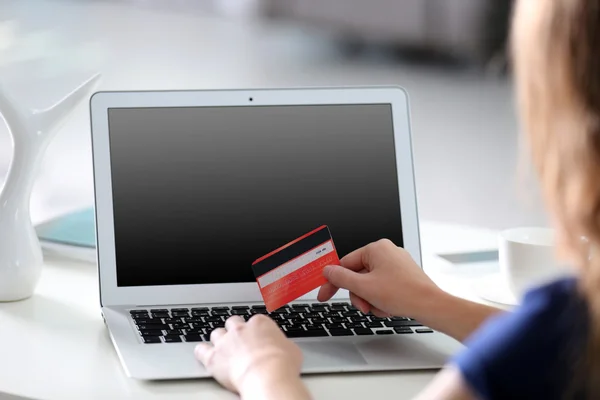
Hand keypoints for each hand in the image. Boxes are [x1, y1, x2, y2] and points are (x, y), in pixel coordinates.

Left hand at [194, 315, 303, 395]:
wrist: (267, 376)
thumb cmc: (282, 364)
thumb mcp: (291, 349)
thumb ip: (282, 344)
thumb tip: (284, 348)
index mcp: (260, 323)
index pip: (255, 321)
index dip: (256, 331)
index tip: (258, 337)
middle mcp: (240, 329)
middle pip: (233, 323)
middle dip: (235, 330)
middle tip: (239, 339)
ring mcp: (225, 342)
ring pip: (216, 333)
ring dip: (219, 339)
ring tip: (222, 348)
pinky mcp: (214, 357)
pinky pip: (201, 350)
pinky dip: (202, 351)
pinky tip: (203, 353)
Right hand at [318, 239, 441, 318]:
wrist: (431, 306)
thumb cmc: (403, 294)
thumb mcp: (364, 287)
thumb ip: (341, 278)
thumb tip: (328, 271)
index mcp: (376, 248)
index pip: (345, 263)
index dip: (333, 282)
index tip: (324, 294)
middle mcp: (387, 252)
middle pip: (358, 275)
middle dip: (359, 295)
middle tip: (363, 307)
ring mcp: (396, 264)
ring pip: (370, 284)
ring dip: (370, 299)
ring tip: (380, 308)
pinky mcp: (403, 276)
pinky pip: (382, 287)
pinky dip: (381, 299)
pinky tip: (389, 308)